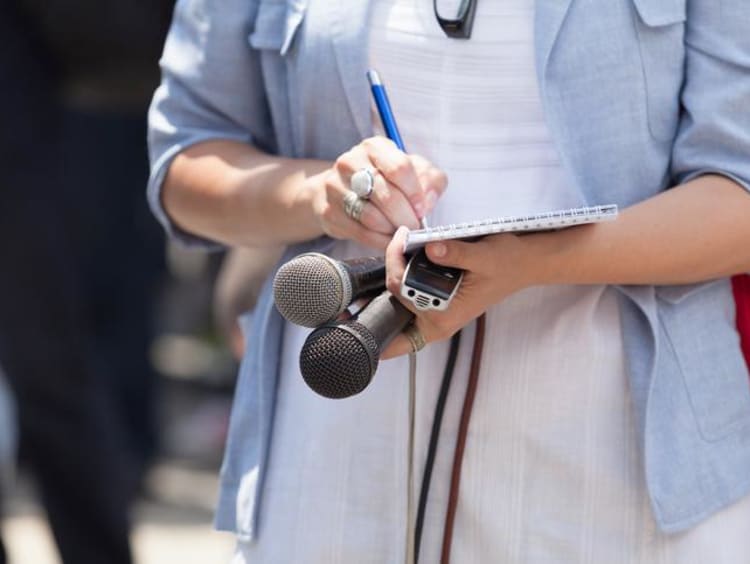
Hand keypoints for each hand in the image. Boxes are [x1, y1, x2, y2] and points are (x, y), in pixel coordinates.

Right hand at [307, 136, 446, 249]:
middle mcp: (350, 162)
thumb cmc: (385, 180)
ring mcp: (335, 187)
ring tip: (401, 232)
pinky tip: (388, 239)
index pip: (399, 168)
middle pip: (386, 195)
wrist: (341, 190)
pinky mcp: (329, 212)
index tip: (422, 209)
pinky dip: (380, 241)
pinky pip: (360, 233)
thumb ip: (430, 180)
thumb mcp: (413, 171)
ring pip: (371, 217)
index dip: (415, 193)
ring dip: (392, 230)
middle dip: (406, 217)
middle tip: (415, 227)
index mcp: (374, 147)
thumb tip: (428, 199)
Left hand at [381, 227, 545, 358]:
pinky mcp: (435, 305)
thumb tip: (432, 248)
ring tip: (403, 244)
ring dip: (395, 273)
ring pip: (396, 300)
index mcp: (443, 318)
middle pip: (393, 297)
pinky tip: (408, 256)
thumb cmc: (506, 263)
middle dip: (392, 268)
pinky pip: (408, 297)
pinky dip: (404, 278)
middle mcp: (435, 323)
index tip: (401, 240)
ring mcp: (434, 316)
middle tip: (402, 237)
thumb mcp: (483, 256)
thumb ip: (456, 254)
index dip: (393, 266)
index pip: (401, 293)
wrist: (523, 264)